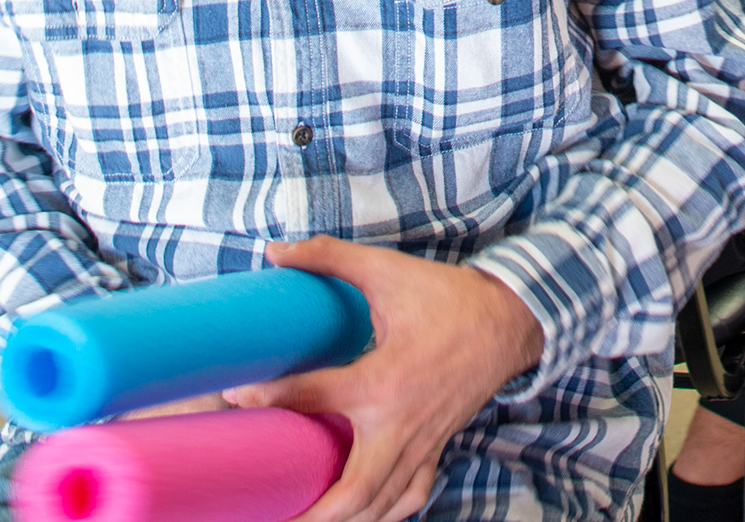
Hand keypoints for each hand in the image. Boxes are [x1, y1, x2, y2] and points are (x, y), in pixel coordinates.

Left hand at [225, 234, 543, 521]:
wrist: (510, 321)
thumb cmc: (448, 298)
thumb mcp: (388, 272)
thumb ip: (329, 258)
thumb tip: (278, 250)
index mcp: (382, 380)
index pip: (312, 397)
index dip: (268, 398)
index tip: (234, 397)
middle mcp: (400, 424)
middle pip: (352, 491)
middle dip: (312, 513)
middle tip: (273, 513)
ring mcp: (420, 444)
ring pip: (380, 505)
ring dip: (343, 520)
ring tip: (304, 521)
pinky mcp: (434, 449)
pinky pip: (410, 497)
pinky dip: (386, 514)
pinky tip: (362, 515)